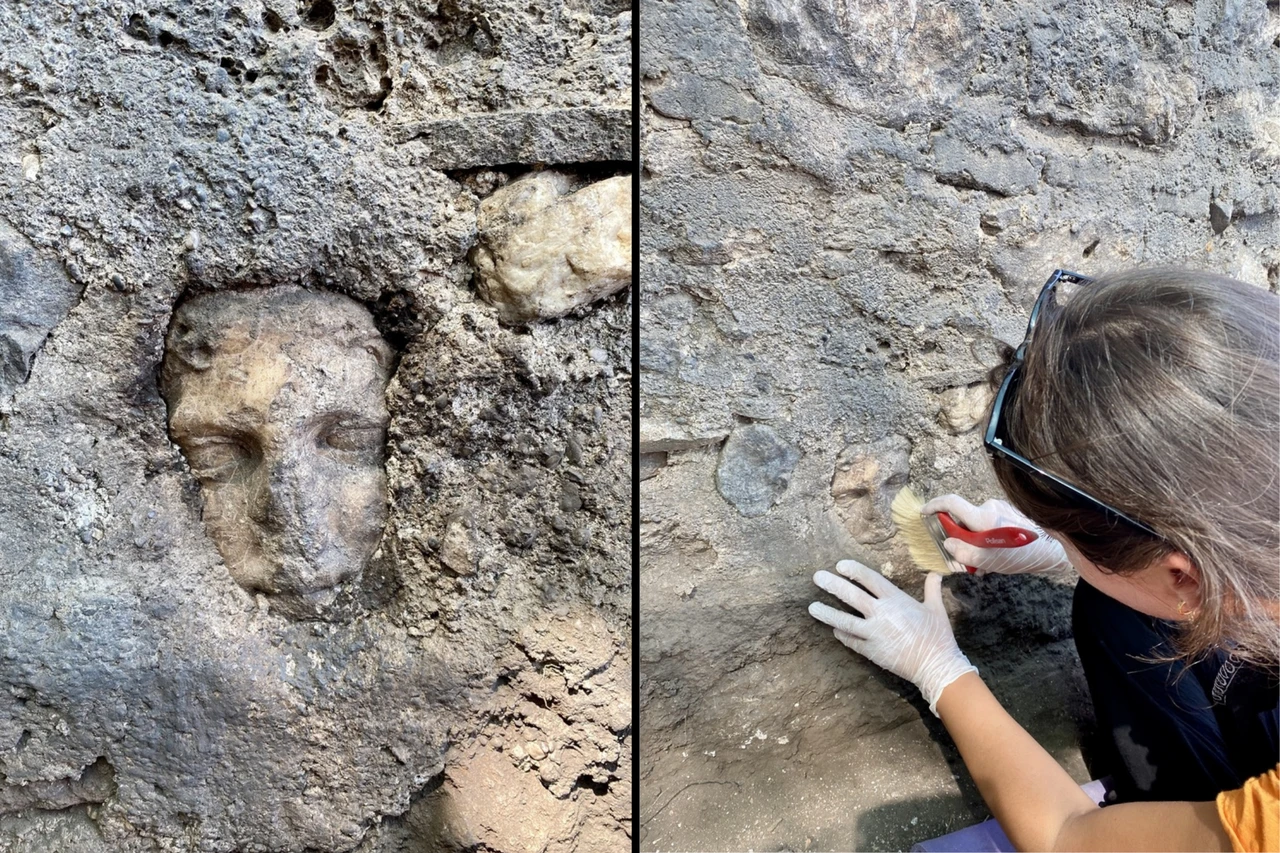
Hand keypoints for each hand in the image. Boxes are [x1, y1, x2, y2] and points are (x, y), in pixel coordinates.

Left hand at [809, 559, 976, 716]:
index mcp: (896, 600)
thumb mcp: (936, 609)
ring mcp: (874, 633)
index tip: (840, 565)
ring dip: (827, 613)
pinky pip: (851, 640)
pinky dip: (841, 634)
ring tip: (812, 607)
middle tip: (817, 577)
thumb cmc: (939, 636)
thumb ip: (932, 589)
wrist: (936, 666)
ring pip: (844, 620)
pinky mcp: (871, 651)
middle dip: (832, 585)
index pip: (869, 579)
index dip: (853, 571)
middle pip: (851, 596)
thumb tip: (936, 574)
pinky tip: (834, 630)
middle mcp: (882, 614)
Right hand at [921, 494, 1072, 576]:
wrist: (1054, 550)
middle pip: (964, 520)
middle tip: (969, 560)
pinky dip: (990, 539)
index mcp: (981, 517)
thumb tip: (949, 544)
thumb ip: (963, 553)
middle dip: (963, 540)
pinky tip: (1000, 556)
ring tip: (989, 564)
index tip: (925, 512)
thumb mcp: (987, 561)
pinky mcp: (1011, 513)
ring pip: (978, 526)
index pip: (950, 503)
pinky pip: (991, 525)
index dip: (933, 506)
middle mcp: (989, 507)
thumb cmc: (1022, 555)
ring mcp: (1001, 509)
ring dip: (979, 544)